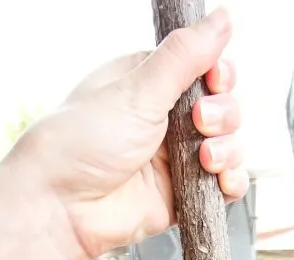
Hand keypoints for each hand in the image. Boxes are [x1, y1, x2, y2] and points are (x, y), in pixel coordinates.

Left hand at [11, 6, 246, 259]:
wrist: (63, 208)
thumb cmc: (84, 143)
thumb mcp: (137, 90)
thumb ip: (185, 56)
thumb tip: (223, 17)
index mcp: (149, 83)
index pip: (204, 69)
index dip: (219, 75)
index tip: (215, 81)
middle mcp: (164, 119)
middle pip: (223, 108)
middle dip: (224, 114)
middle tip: (201, 122)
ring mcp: (174, 160)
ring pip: (227, 147)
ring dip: (228, 150)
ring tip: (206, 158)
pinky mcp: (182, 196)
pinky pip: (222, 188)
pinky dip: (230, 184)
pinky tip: (221, 182)